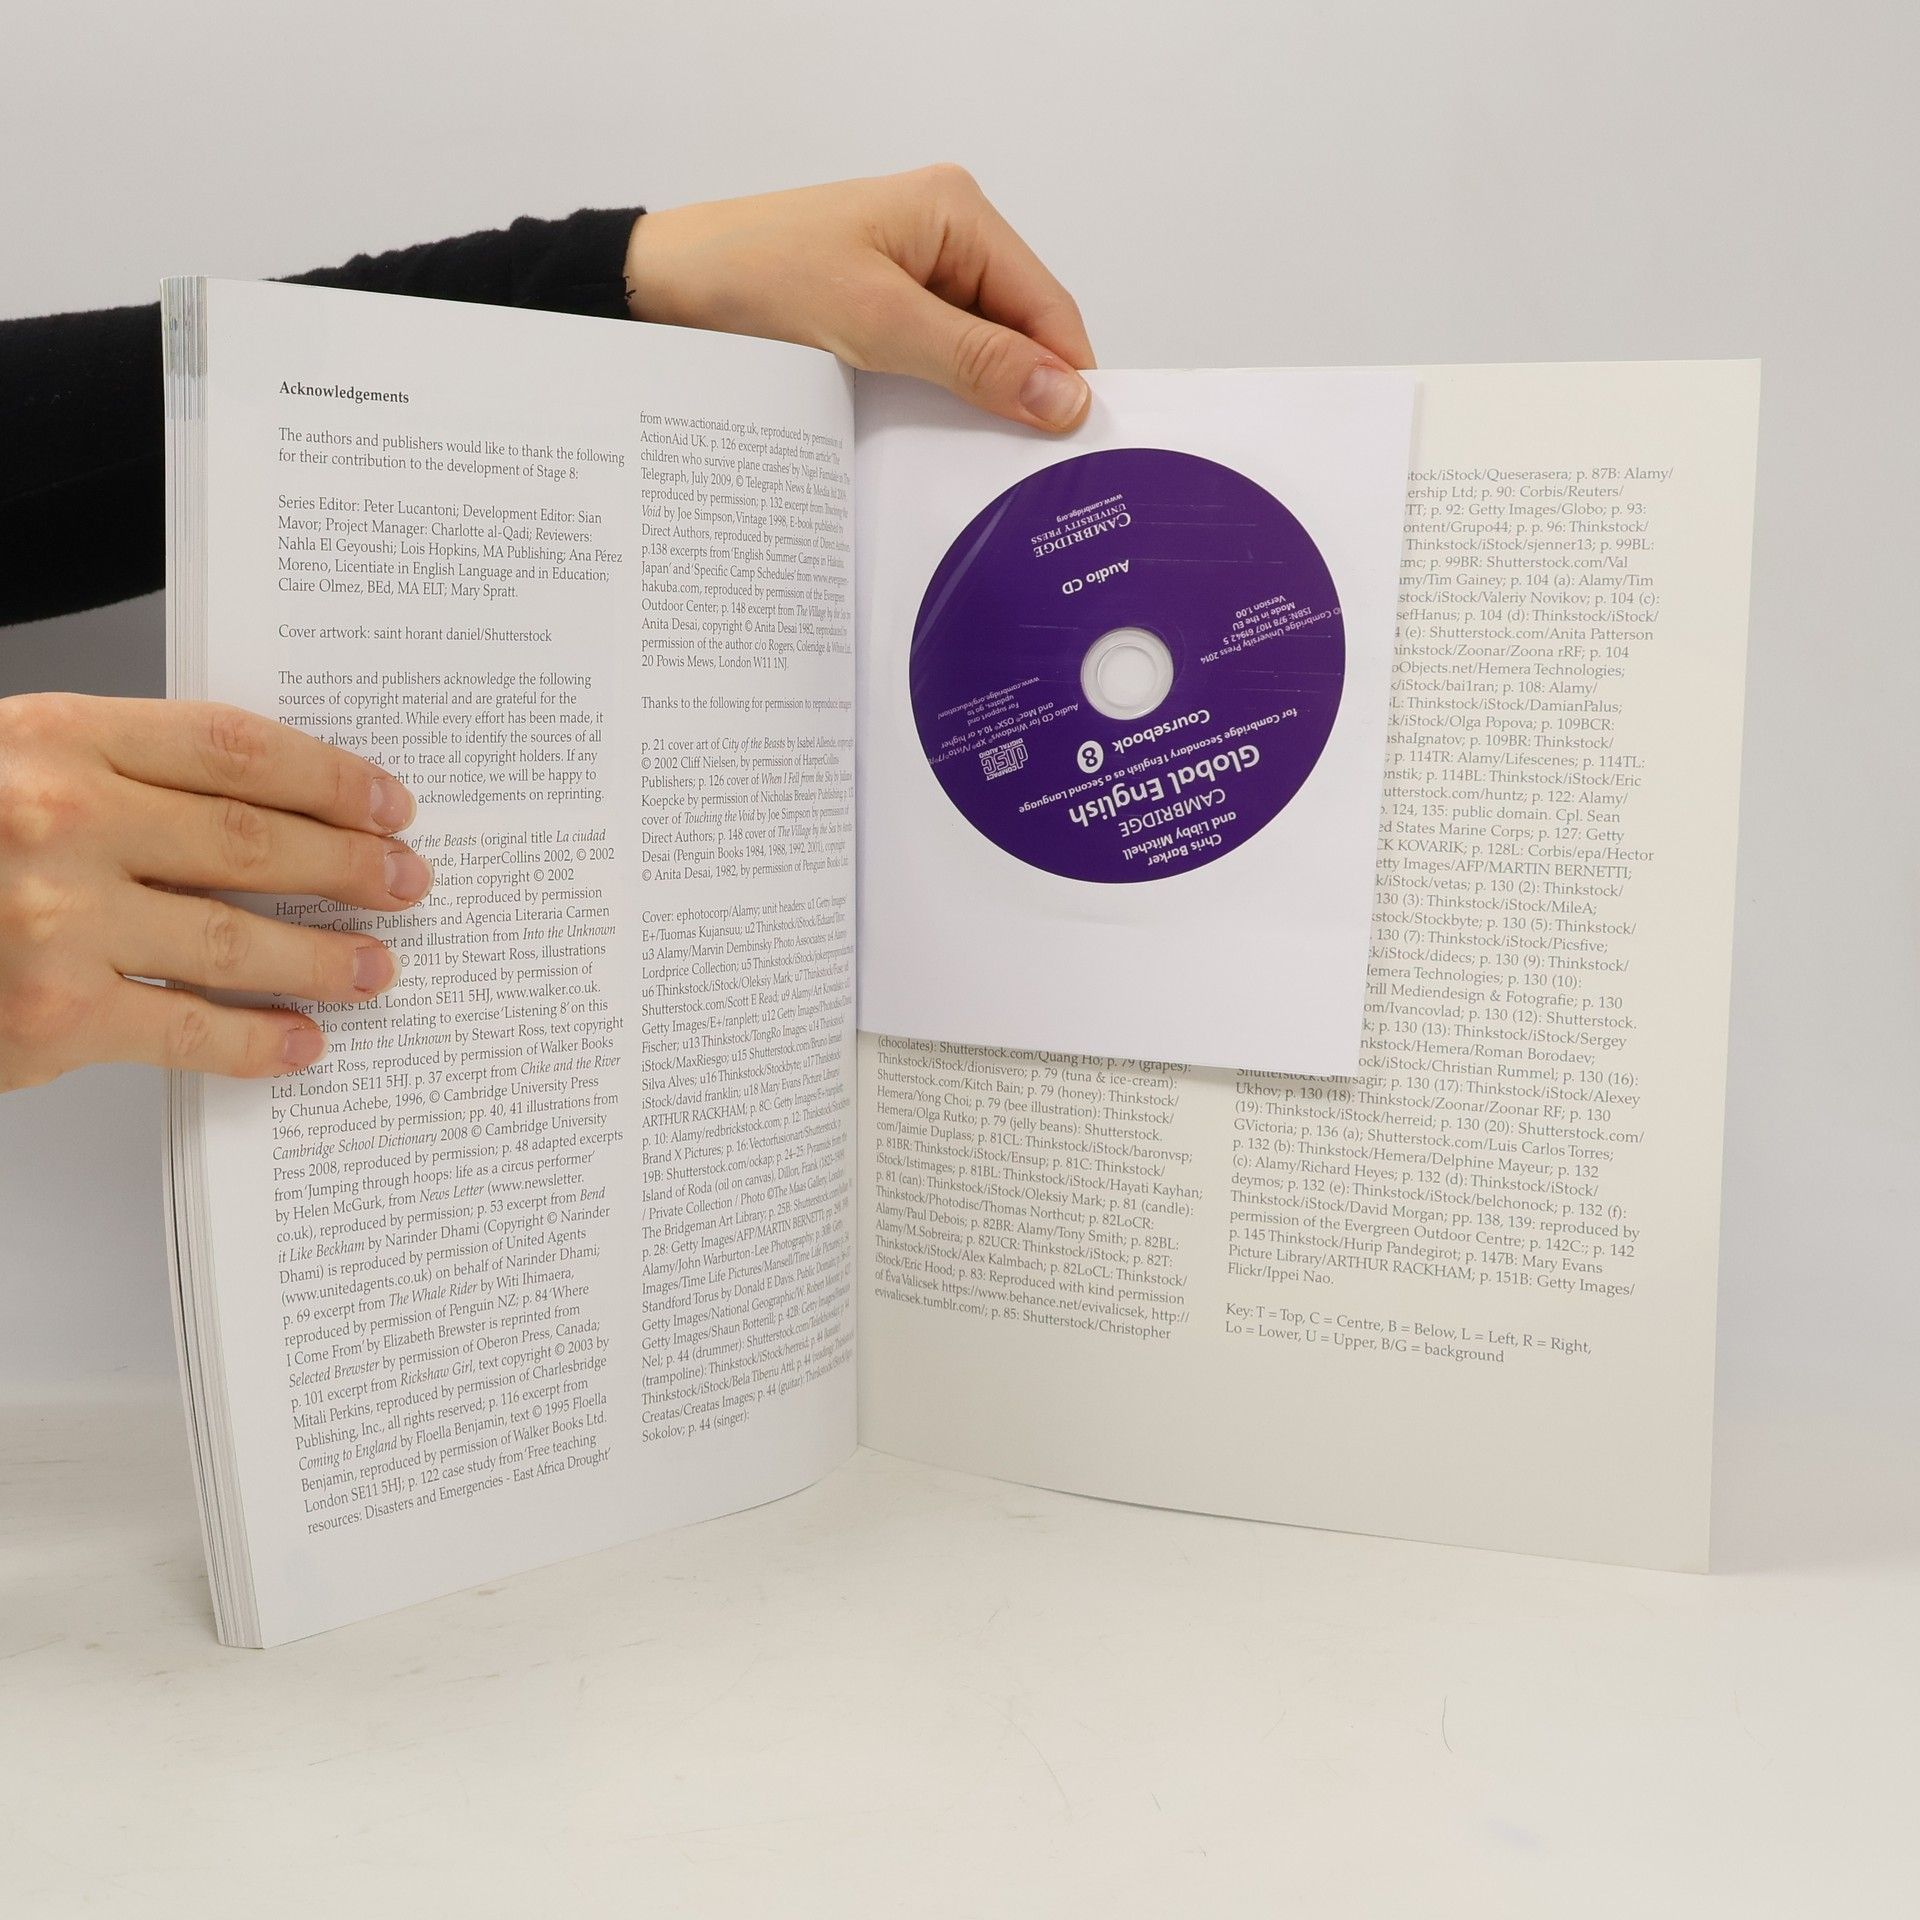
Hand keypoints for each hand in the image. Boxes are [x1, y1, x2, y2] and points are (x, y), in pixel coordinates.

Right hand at [0, 694, 428, 1089]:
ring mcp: (59, 921)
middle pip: (257, 841)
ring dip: (325, 956)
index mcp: (57, 739)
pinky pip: (190, 1028)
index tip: (386, 802)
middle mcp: (65, 821)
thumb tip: (258, 808)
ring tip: (374, 966)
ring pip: (238, 939)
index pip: (235, 748)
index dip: (329, 777)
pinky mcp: (53, 1015)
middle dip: (352, 866)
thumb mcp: (7, 767)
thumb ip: (114, 775)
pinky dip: (259, 1040)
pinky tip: (300, 1041)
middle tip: (408, 882)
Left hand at [623, 164, 1095, 430]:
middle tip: (1029, 470)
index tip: (1081, 447)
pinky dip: (940, 401)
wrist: (661, 288)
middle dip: (1024, 395)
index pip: (1047, 305)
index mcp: (956, 212)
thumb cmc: (754, 278)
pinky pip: (936, 363)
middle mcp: (945, 235)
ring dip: (978, 404)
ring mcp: (913, 274)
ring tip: (980, 459)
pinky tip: (934, 438)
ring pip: (979, 355)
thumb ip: (976, 361)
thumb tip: (1066, 395)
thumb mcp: (877, 323)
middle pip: (1020, 332)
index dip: (1069, 376)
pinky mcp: (882, 310)